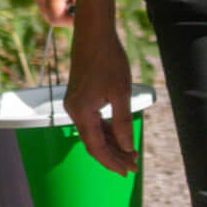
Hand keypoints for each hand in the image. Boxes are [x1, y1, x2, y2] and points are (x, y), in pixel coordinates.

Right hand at [31, 0, 79, 28]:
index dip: (70, 22)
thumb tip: (81, 17)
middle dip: (66, 17)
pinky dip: (56, 1)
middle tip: (82, 8)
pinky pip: (45, 1)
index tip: (85, 16)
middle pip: (50, 17)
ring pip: (47, 10)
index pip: (56, 18)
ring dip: (61, 9)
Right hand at [64, 15, 138, 175]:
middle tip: (132, 166)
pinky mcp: (79, 97)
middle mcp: (74, 110)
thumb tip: (126, 147)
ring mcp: (75, 104)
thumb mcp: (121, 92)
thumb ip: (122, 122)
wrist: (94, 34)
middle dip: (113, 155)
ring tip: (130, 153)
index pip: (96, 147)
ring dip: (111, 143)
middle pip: (93, 142)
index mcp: (82, 112)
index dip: (112, 162)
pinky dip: (106, 129)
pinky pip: (92, 120)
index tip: (127, 172)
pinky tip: (119, 135)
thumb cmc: (109, 59)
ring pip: (93, 132)